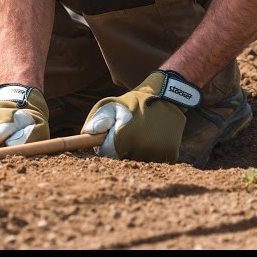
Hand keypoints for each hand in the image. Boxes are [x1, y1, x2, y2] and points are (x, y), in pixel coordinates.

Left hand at [81, 70, 201, 161]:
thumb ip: (98, 119)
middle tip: (130, 132)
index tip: (113, 135)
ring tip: (143, 134)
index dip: (108, 144)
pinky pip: (155, 160)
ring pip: (140, 160)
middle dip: (123, 148)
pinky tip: (154, 138)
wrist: (167, 96)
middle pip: (124, 158)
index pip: (108, 153)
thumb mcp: (112, 105)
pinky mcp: (170, 153)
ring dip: (138, 151)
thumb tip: (86, 133)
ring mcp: (157, 152)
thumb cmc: (135, 101)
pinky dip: (153, 152)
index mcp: (125, 138)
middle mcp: (141, 148)